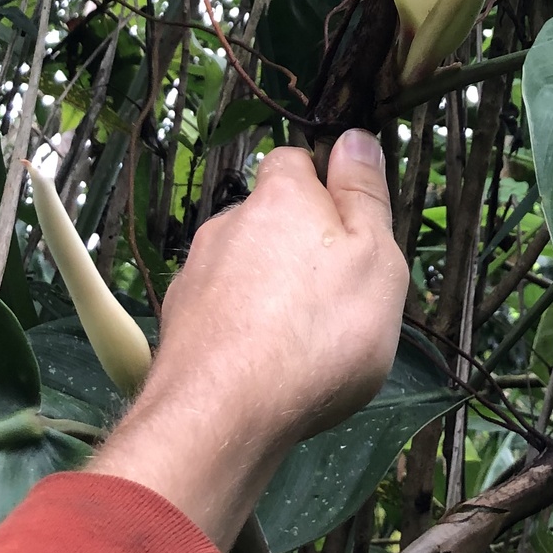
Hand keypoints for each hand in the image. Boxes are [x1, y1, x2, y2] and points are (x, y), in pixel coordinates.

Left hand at [89, 130, 407, 550]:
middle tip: (336, 297)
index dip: (326, 190)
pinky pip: (221, 312)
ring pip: (243, 268)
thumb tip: (355, 138)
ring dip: (268, 291)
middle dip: (298, 248)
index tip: (352, 233)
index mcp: (281, 196)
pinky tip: (261, 367)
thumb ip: (365, 197)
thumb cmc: (316, 334)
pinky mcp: (177, 322)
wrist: (221, 414)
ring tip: (300, 341)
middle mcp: (229, 222)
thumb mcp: (374, 259)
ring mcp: (196, 273)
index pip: (297, 162)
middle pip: (270, 220)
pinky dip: (241, 329)